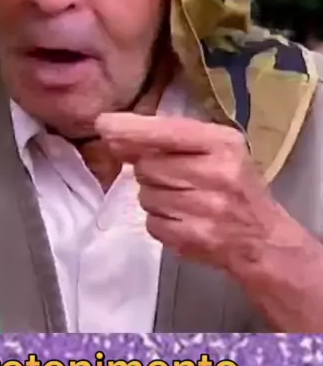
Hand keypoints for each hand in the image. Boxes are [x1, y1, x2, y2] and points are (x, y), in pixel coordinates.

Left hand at [96, 113, 277, 272]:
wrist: (262, 240)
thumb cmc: (235, 185)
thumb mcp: (216, 149)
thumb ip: (169, 138)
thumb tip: (113, 132)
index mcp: (222, 143)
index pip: (168, 132)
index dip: (132, 129)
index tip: (103, 125)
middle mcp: (216, 173)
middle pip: (148, 166)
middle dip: (150, 171)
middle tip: (174, 177)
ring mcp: (205, 209)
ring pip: (146, 195)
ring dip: (154, 196)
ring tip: (183, 198)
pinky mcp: (193, 238)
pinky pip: (151, 222)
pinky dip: (160, 220)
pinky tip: (183, 218)